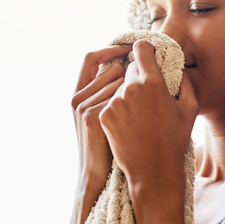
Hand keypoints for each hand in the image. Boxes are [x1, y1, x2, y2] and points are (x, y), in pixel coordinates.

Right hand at [71, 45, 130, 188]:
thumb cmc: (108, 144)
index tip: (131, 47)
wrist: (99, 176)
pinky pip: (123, 95)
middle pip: (113, 69)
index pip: (91, 58)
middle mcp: (78, 97)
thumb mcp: (100, 115)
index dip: (111, 49)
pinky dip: (135, 103)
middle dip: (132, 76)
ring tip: (141, 113)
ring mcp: (85, 106)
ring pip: (122, 81)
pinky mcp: (96, 116)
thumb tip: (126, 66)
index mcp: (79, 93)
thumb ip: (105, 90)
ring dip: (135, 93)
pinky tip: (139, 119)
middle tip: (146, 88)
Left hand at [99, 40, 197, 195]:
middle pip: (128, 68)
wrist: (153, 170)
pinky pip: (109, 101)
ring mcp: (115, 102)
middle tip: (146, 94)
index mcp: (153, 82)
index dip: (144, 49)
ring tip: (138, 114)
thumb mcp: (189, 109)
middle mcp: (131, 88)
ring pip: (118, 86)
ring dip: (126, 93)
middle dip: (137, 76)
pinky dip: (117, 107)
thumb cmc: (174, 140)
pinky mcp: (104, 115)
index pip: (141, 48)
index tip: (146, 55)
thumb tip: (178, 69)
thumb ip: (185, 83)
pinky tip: (128, 123)